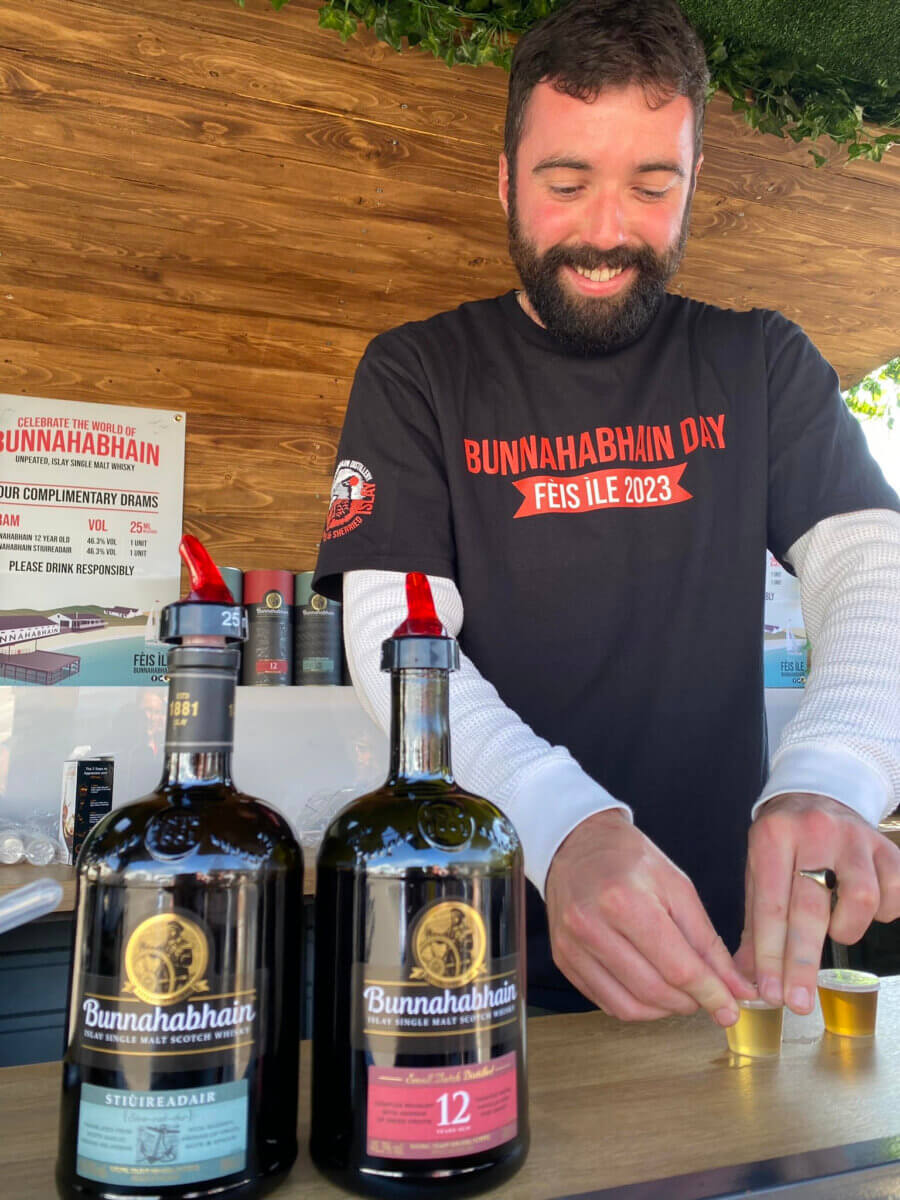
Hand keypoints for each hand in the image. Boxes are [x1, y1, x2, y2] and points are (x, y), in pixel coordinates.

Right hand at [545, 810, 755, 1024]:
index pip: (677, 967)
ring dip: (664, 1010)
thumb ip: (708, 942)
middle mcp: (591, 926)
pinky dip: (637, 1007)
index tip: (731, 1009)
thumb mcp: (678, 887)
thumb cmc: (630, 859)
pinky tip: (652, 991)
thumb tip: (736, 988)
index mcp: (624, 901)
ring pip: (630, 1006)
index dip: (711, 994)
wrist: (577, 843)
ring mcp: (572, 946)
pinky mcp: (564, 959)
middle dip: (690, 1002)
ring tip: (681, 994)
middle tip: (708, 996)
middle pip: (654, 990)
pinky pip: (607, 1003)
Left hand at [735, 793, 899, 1013]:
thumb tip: (745, 979)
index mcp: (773, 837)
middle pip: (811, 907)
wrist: (819, 794)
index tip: (770, 993)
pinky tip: (867, 910)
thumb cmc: (785, 844)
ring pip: (861, 897)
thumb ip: (755, 924)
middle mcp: (813, 833)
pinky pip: (894, 890)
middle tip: (798, 1002)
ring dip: (848, 927)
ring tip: (838, 931)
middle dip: (802, 962)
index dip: (770, 955)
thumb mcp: (759, 870)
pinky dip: (884, 911)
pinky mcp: (887, 846)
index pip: (770, 906)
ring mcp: (854, 837)